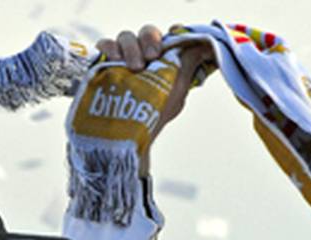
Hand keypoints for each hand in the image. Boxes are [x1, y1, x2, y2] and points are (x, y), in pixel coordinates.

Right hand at [96, 24, 213, 132]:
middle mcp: (144, 58)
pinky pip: (105, 45)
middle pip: (148, 33)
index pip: (169, 38)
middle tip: (153, 55)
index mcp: (164, 62)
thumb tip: (205, 45)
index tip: (175, 33)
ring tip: (135, 67)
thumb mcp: (177, 89)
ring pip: (127, 36)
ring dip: (132, 47)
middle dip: (150, 39)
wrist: (127, 136)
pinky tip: (115, 59)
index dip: (174, 33)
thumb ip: (190, 64)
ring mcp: (123, 60)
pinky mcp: (104, 64)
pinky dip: (110, 47)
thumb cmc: (153, 116)